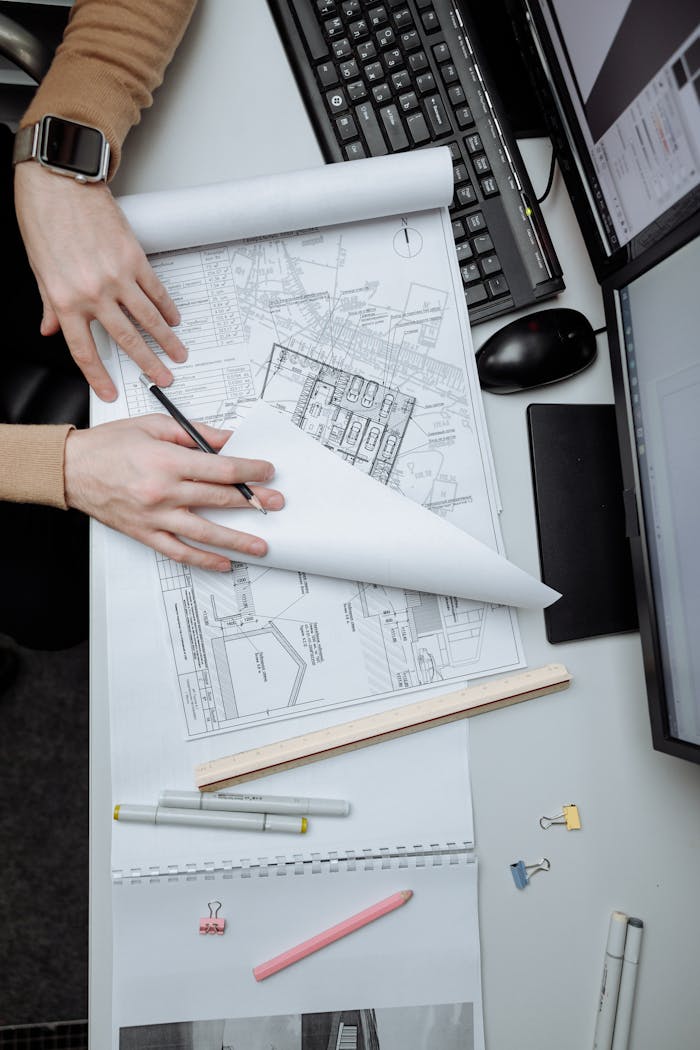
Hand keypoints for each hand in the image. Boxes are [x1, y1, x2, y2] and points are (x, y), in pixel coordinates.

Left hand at [14, 163, 186, 401]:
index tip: (110, 392)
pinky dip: (167, 307)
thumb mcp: (39, 269)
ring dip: (166, 340)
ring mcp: (117, 277)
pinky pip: (155, 290)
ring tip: (177, 353)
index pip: (85, 350)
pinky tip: (174, 318)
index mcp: (66, 301)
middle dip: (148, 364)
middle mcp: (93, 294)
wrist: (60, 184)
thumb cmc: (44, 220)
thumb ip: (49, 304)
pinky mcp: (134, 258)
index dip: (99, 376)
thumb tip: (50, 328)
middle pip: (127, 340)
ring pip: (148, 319)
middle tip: (163, 378)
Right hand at [64, 415, 283, 569]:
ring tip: (261, 545)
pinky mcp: (144, 533)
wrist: (69, 468)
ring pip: (205, 532)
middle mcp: (163, 491)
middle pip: (219, 499)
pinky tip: (223, 562)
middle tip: (275, 504)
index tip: (267, 472)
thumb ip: (194, 433)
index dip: (250, 472)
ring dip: (237, 540)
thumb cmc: (108, 445)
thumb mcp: (154, 425)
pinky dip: (203, 559)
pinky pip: (178, 551)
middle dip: (253, 502)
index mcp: (167, 461)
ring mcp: (154, 516)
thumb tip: (226, 440)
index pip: (222, 469)